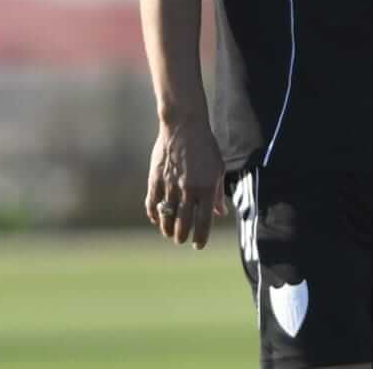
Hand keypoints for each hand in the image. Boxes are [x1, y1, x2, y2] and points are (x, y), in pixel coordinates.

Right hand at [145, 117, 225, 247]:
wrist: (184, 127)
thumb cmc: (205, 147)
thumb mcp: (218, 168)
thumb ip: (217, 193)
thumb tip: (221, 213)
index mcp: (206, 188)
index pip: (204, 221)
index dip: (200, 237)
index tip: (198, 246)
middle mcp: (188, 189)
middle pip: (183, 223)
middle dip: (182, 236)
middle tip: (182, 240)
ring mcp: (170, 186)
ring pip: (166, 217)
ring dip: (167, 229)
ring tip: (170, 233)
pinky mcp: (155, 180)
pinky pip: (152, 205)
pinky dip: (154, 215)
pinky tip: (156, 220)